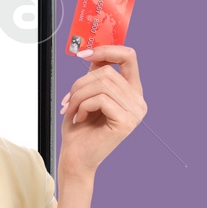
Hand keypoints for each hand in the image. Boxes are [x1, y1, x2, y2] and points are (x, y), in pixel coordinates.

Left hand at [58, 44, 144, 179]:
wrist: (76, 158)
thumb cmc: (80, 129)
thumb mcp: (86, 94)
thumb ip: (95, 75)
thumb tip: (94, 52)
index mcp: (132, 91)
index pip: (128, 57)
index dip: (106, 50)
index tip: (83, 55)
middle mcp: (138, 101)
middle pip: (108, 72)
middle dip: (80, 83)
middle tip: (68, 100)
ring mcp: (135, 112)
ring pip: (102, 84)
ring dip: (79, 95)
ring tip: (72, 109)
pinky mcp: (126, 122)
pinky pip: (101, 99)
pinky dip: (84, 106)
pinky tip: (80, 118)